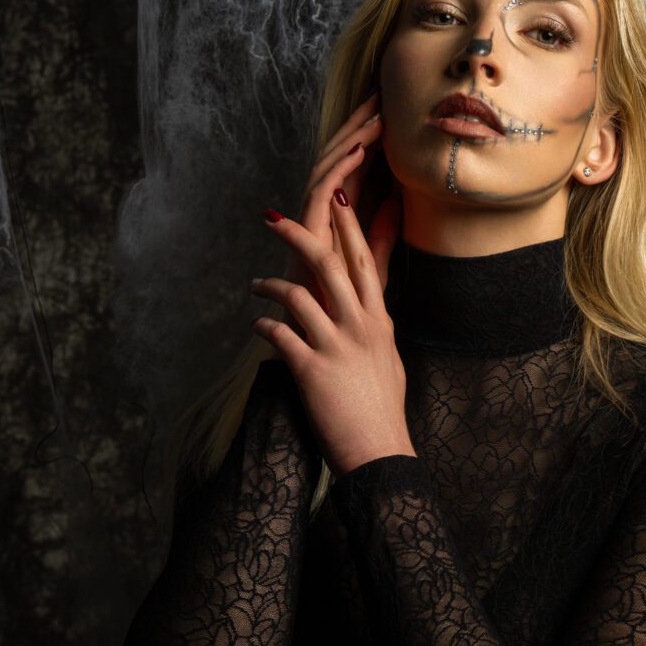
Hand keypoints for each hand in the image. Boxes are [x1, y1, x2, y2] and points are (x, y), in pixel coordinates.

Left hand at [250, 145, 413, 480]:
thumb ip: (379, 327)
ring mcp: (336, 346)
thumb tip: (376, 310)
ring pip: (299, 295)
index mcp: (379, 320)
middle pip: (330, 263)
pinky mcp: (312, 369)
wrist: (379, 450)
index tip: (334, 194)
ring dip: (270, 285)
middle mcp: (360, 326)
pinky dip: (263, 326)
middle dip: (300, 234)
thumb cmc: (383, 409)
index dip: (348, 225)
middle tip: (273, 216)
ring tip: (255, 285)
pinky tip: (256, 326)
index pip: (363, 261)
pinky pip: (279, 335)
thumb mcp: (390, 358)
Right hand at [279, 91, 384, 337]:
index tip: (395, 109)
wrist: (319, 338)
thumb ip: (382, 232)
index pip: (357, 165)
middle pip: (340, 157)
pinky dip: (339, 170)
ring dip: (352, 139)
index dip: (372, 136)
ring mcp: (311, 220)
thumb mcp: (371, 264)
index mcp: (339, 215)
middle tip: (382, 93)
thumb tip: (399, 200)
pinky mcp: (305, 234)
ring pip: (329, 167)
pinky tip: (359, 151)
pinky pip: (320, 193)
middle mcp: (322, 212)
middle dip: (359, 124)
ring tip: (376, 115)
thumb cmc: (340, 304)